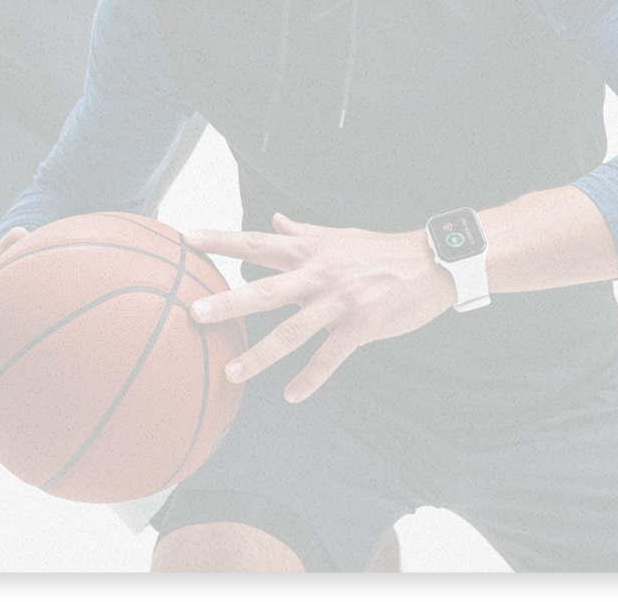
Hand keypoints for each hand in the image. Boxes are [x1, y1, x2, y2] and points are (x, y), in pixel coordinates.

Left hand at [186, 214, 456, 402]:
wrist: (432, 263)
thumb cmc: (382, 250)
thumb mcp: (340, 236)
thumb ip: (303, 232)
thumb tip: (273, 220)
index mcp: (311, 250)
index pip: (257, 242)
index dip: (221, 240)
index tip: (186, 238)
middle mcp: (320, 273)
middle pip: (266, 289)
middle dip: (229, 302)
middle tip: (194, 314)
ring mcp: (340, 301)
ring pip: (293, 330)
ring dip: (260, 354)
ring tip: (230, 372)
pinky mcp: (361, 325)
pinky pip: (330, 357)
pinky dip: (311, 378)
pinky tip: (292, 396)